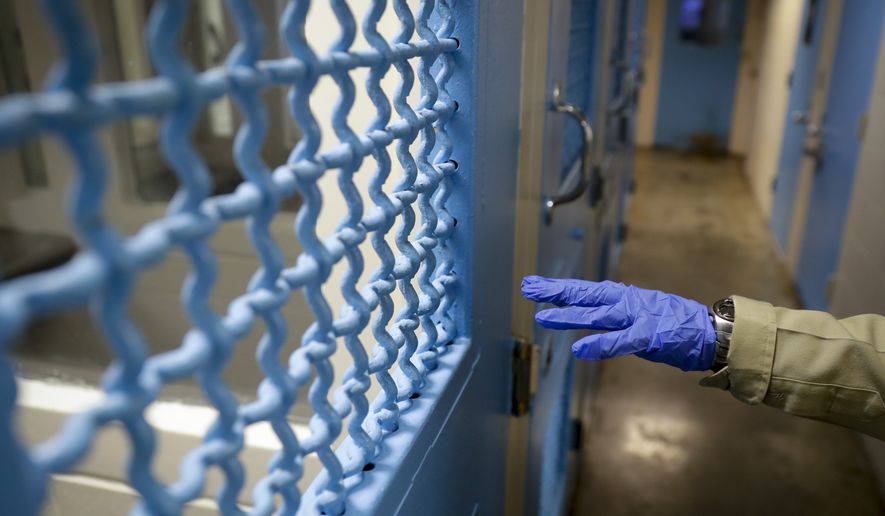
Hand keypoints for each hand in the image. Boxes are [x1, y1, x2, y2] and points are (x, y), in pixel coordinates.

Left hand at [521, 276, 715, 370]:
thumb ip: (613, 313)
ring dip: (569, 315)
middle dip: (555, 292)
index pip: (584, 290)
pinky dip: (600, 345)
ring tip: (543, 318)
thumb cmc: (673, 324)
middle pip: (584, 295)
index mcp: (622, 297)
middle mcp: (625, 302)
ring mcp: (637, 317)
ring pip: (597, 315)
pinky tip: (580, 349)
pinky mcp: (649, 336)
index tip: (533, 285)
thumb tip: (589, 311)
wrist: (709, 332)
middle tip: (527, 288)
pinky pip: (620, 341)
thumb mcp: (638, 312)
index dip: (558, 288)